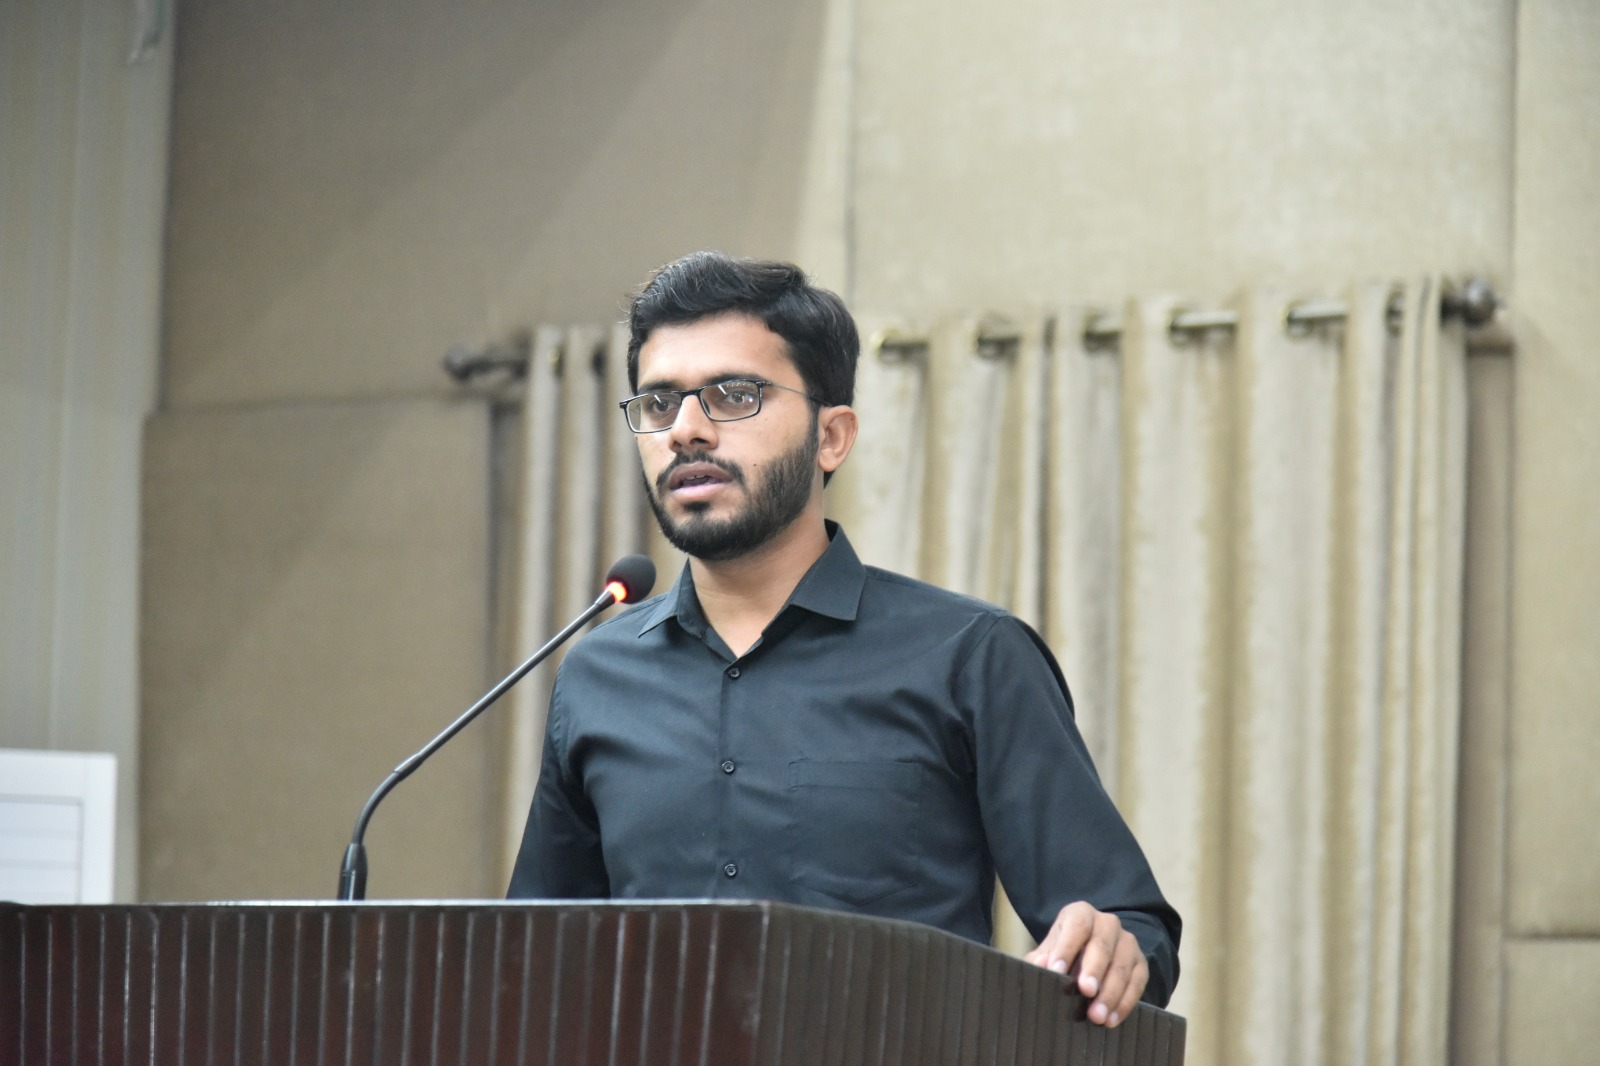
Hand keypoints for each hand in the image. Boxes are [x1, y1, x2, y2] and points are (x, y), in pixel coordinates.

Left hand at [1023, 901, 1146, 1027]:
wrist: (1089, 956)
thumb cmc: (1064, 952)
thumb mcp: (1050, 951)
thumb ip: (1041, 958)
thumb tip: (1040, 965)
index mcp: (1081, 914)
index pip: (1076, 925)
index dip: (1066, 947)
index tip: (1056, 971)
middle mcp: (1107, 923)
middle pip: (1103, 944)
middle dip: (1094, 969)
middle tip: (1086, 990)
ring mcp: (1127, 942)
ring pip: (1122, 966)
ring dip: (1110, 993)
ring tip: (1096, 1016)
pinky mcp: (1141, 963)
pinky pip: (1138, 982)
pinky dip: (1125, 1003)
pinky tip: (1111, 1019)